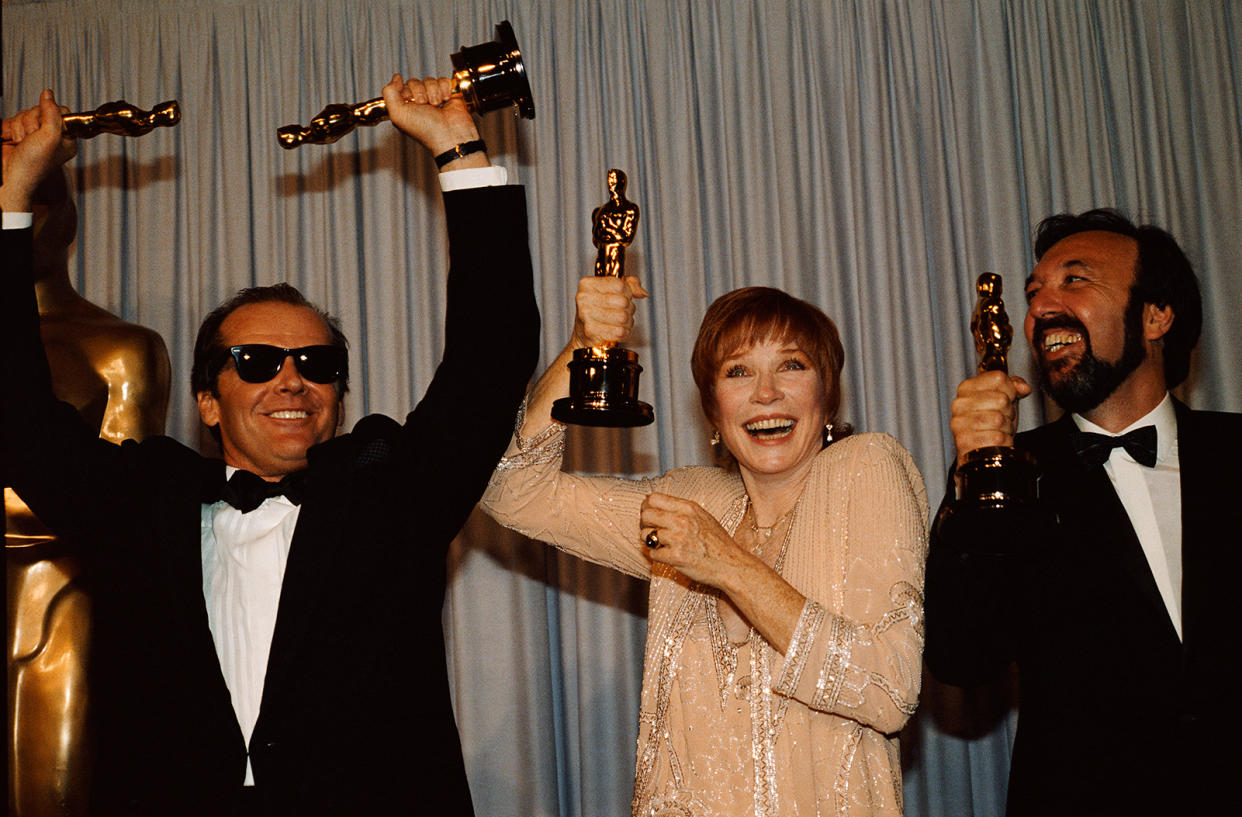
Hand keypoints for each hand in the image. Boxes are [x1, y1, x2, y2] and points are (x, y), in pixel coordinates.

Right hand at [1, 89, 75, 212]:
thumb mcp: (50, 136)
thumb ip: (52, 113)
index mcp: (66, 138)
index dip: (50, 115)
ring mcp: (33, 135)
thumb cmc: (33, 164)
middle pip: (41, 110)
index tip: (45, 127)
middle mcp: (51, 136)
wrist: (10, 176)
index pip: (61, 111)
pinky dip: (9, 129)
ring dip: (20, 127)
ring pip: (25, 114)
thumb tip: (48, 94)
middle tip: (31, 138)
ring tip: (22, 143)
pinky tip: (12, 141)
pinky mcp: (18, 134)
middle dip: (32, 123)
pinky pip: (12, 120)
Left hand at [381, 73, 484, 167]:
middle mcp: (418, 102)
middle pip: (415, 81)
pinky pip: (443, 80)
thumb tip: (396, 78)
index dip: (407, 92)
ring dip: (434, 92)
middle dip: (420, 92)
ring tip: (437, 105)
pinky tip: (446, 100)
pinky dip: (445, 88)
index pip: (401, 87)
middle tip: (425, 105)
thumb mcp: (398, 114)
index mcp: (405, 107)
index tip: (411, 102)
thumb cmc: (426, 130)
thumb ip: (389, 93)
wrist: (450, 134)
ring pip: (429, 80)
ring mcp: (433, 98)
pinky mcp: (448, 94)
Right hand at [569, 275, 648, 348]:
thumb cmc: (599, 309)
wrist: (584, 334)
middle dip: (629, 308)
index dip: (628, 293)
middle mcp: (583, 298)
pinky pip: (620, 332)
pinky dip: (624, 333)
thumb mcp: (613, 290)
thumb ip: (631, 284)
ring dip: (627, 322)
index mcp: (587, 284)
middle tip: (623, 312)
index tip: (623, 297)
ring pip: (623, 317)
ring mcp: (585, 315)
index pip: (620, 285)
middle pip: (623, 302)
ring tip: (620, 322)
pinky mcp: (591, 332)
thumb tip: (642, 293)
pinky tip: (617, 331)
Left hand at [640, 492, 749, 588]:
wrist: (730, 565)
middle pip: (646, 515)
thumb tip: (656, 504)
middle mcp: (682, 520)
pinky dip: (658, 556)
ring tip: (661, 545)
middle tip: (652, 531)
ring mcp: (678, 539)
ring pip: (645, 535)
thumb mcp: (702, 516)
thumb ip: (681, 509)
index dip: (646, 506)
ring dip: (650, 542)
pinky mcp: (675, 557)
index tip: (649, 514)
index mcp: (688, 508)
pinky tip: (668, 556)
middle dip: (645, 524)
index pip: (653, 498)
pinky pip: (653, 553)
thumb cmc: (717, 542)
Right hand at [948, 369, 1032, 466]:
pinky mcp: (965, 442)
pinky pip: (997, 438)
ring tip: (998, 430)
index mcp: (967, 388)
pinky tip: (995, 441)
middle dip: (1009, 411)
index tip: (1005, 399)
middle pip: (1001, 399)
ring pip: (999, 419)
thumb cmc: (990, 424)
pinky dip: (1003, 441)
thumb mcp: (1003, 400)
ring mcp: (960, 423)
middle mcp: (960, 404)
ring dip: (1006, 428)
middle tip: (1001, 418)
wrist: (981, 451)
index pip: (999, 378)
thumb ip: (1013, 386)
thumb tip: (1023, 387)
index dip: (1010, 390)